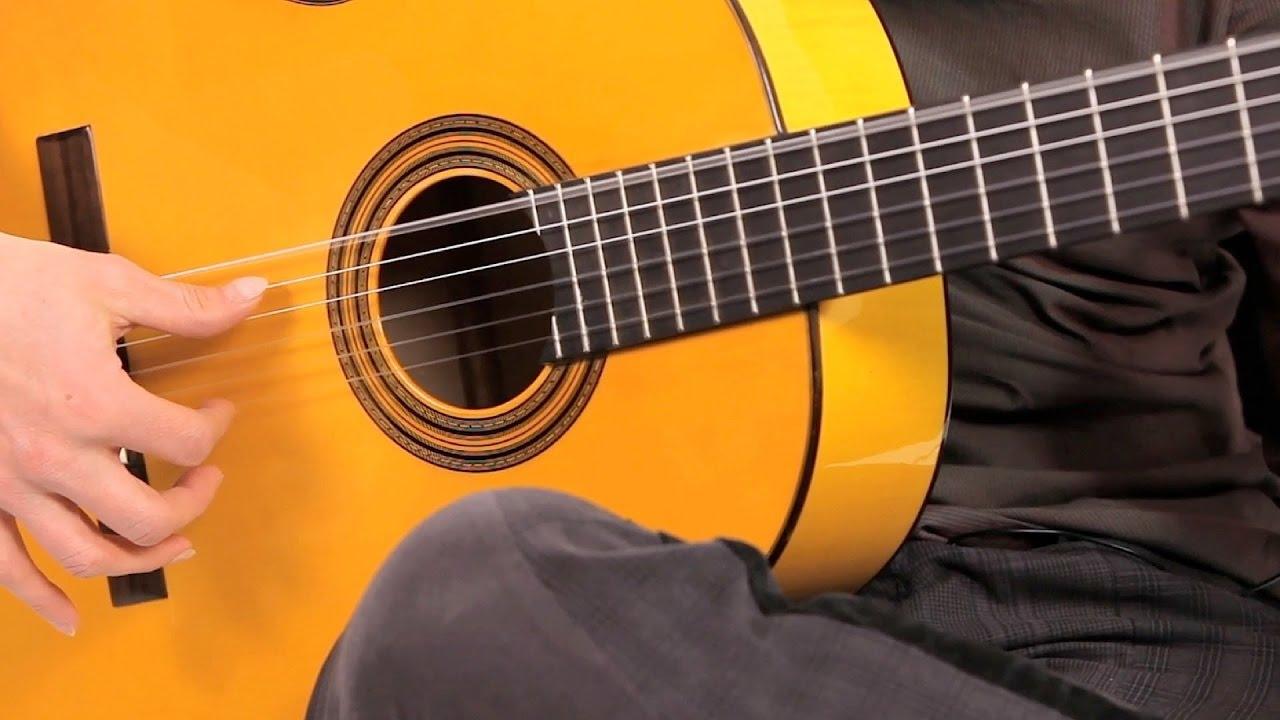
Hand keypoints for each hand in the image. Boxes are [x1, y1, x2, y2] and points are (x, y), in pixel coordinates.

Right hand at [0, 232, 264, 635]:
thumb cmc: (7, 284)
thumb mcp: (104, 282)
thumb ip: (185, 306)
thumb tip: (253, 295)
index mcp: (93, 403)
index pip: (184, 441)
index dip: (215, 427)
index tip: (217, 412)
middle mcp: (53, 455)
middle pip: (147, 517)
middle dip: (191, 504)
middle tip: (206, 481)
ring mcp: (9, 482)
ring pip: (85, 555)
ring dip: (139, 559)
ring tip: (173, 545)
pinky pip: (5, 567)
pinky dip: (40, 600)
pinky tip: (69, 617)